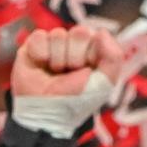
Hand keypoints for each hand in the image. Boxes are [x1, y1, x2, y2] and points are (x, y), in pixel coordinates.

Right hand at [12, 25, 126, 99]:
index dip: (91, 56)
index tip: (86, 73)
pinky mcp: (32, 46)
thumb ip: (114, 57)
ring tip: (55, 74)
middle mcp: (73, 45)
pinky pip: (39, 36)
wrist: (47, 114)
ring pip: (58, 34)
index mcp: (92, 51)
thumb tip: (101, 32)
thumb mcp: (104, 83)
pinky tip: (41, 66)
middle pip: (79, 32)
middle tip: (70, 73)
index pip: (96, 36)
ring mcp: (53, 44)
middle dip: (75, 57)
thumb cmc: (76, 101)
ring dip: (57, 60)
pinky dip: (40, 54)